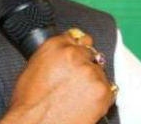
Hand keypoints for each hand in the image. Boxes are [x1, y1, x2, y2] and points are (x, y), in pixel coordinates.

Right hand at [0, 29, 115, 123]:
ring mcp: (90, 72)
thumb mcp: (32, 68)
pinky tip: (87, 103)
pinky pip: (110, 88)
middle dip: (86, 63)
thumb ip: (51, 55)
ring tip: (79, 95)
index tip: (77, 56)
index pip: (76, 37)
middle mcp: (74, 54)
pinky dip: (102, 96)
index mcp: (55, 46)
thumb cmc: (30, 103)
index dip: (77, 48)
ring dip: (93, 80)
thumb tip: (61, 54)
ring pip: (100, 70)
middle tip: (77, 80)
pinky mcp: (102, 90)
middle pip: (91, 51)